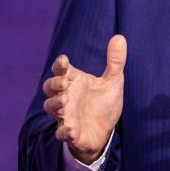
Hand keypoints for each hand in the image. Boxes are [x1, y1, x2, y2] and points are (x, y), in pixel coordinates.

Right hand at [42, 35, 126, 164]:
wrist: (105, 131)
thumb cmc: (104, 104)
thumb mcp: (113, 81)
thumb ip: (115, 61)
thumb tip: (120, 37)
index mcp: (75, 82)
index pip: (61, 70)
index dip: (59, 65)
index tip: (64, 61)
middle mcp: (66, 96)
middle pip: (49, 87)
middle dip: (54, 83)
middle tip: (64, 83)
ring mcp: (65, 114)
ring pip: (50, 107)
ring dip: (55, 103)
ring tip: (65, 100)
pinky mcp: (70, 132)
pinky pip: (61, 133)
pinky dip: (64, 132)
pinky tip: (71, 130)